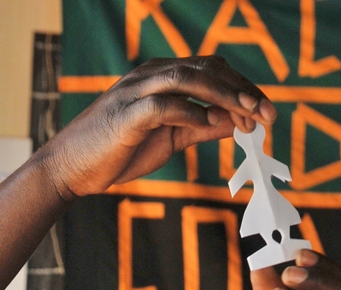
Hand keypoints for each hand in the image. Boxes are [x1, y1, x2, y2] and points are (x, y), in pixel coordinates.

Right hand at [41, 58, 275, 199]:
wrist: (71, 169)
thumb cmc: (117, 154)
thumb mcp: (168, 141)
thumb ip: (199, 129)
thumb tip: (233, 124)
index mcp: (162, 78)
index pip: (212, 70)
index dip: (243, 88)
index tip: (267, 112)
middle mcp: (151, 76)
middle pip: (206, 69)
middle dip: (242, 91)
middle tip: (269, 113)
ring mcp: (137, 91)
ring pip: (188, 78)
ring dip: (223, 96)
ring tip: (248, 115)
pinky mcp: (126, 115)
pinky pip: (164, 106)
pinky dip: (190, 113)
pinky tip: (210, 126)